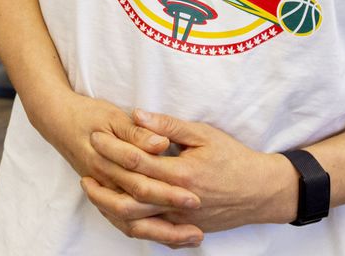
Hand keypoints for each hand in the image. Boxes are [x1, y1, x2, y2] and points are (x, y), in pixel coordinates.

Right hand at [33, 93, 204, 245]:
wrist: (57, 119)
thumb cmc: (87, 115)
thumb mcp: (113, 116)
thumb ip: (138, 132)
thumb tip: (160, 143)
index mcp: (107, 161)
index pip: (141, 183)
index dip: (168, 193)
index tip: (194, 199)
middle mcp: (103, 182)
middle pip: (138, 211)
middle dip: (169, 222)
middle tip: (199, 229)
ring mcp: (102, 192)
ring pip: (130, 224)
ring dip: (161, 234)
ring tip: (192, 238)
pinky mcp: (104, 196)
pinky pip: (123, 223)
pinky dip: (147, 232)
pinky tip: (169, 236)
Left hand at [83, 109, 295, 236]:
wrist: (260, 192)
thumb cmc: (234, 158)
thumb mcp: (203, 134)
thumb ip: (168, 126)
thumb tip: (137, 114)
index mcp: (182, 173)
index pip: (137, 161)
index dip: (113, 147)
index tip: (96, 135)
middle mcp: (178, 200)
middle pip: (129, 196)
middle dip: (103, 182)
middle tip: (84, 167)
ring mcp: (180, 219)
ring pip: (136, 220)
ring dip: (110, 206)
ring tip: (92, 191)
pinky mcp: (183, 228)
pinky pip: (149, 229)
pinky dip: (128, 220)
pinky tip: (115, 209)